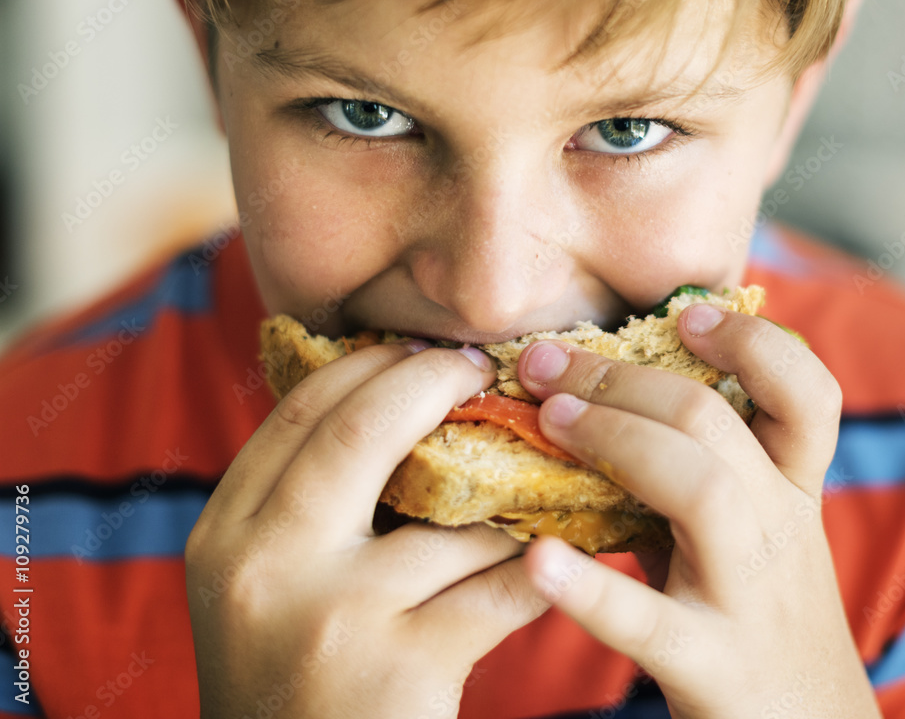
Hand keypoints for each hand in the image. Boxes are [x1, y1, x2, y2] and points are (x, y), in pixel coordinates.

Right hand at [185, 339, 550, 718]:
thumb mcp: (265, 584)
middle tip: (479, 367)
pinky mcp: (400, 667)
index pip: (301, 410)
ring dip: (501, 490)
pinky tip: (554, 556)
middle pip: (360, 430)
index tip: (418, 348)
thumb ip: (305, 502)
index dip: (368, 364)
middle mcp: (263, 567)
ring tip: (531, 468)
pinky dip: (533, 566)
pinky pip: (495, 588)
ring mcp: (330, 616)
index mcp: (225, 534)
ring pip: (446, 515)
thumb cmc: (293, 682)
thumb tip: (394, 395)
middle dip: (430, 381)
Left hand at [515, 305, 881, 718]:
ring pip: (700, 492)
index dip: (753, 343)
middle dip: (624, 378)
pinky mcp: (711, 665)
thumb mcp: (750, 527)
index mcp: (791, 489)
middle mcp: (779, 530)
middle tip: (545, 359)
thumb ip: (694, 465)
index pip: (808, 395)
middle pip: (713, 425)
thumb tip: (600, 388)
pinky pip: (649, 622)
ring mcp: (746, 597)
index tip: (687, 314)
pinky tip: (538, 559)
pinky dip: (592, 588)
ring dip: (615, 440)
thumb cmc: (755, 609)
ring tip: (549, 419)